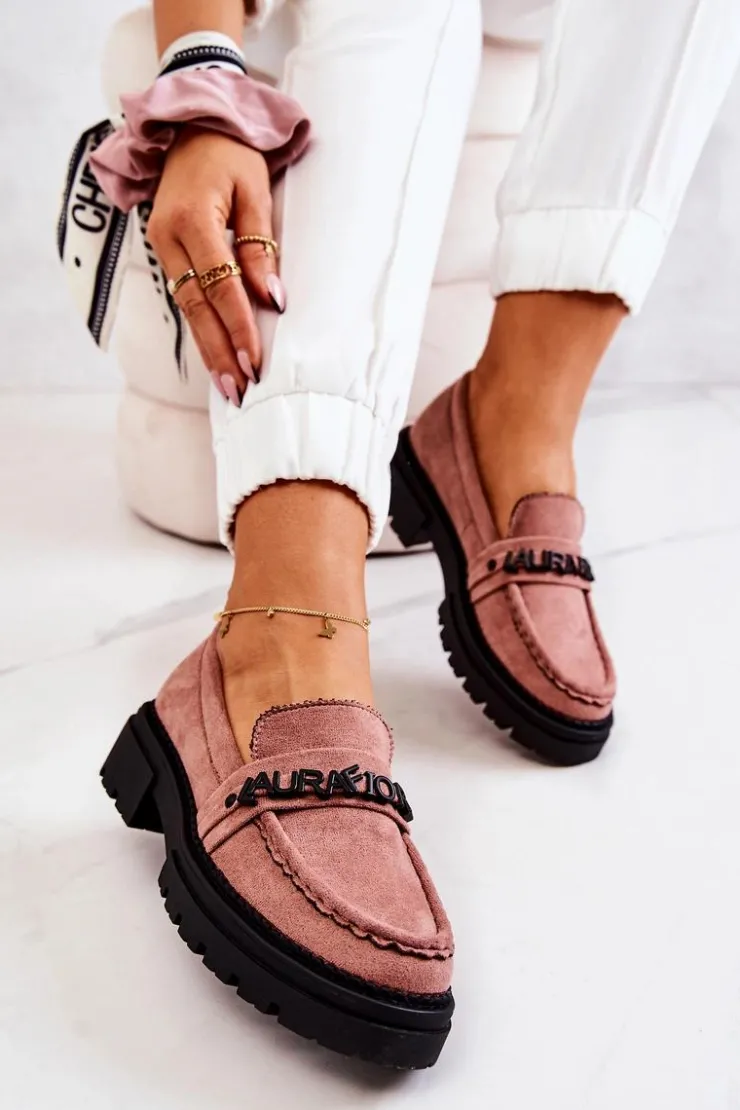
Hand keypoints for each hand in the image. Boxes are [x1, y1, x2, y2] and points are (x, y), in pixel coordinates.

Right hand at [148, 126, 285, 404]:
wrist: (190, 125)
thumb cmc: (230, 152)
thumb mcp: (254, 189)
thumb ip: (260, 245)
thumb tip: (271, 297)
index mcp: (192, 219)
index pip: (220, 286)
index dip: (238, 326)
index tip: (255, 360)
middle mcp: (168, 237)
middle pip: (196, 308)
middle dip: (219, 352)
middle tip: (240, 390)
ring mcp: (161, 245)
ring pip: (186, 309)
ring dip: (208, 349)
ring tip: (229, 386)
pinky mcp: (164, 250)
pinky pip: (184, 297)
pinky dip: (201, 328)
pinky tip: (215, 355)